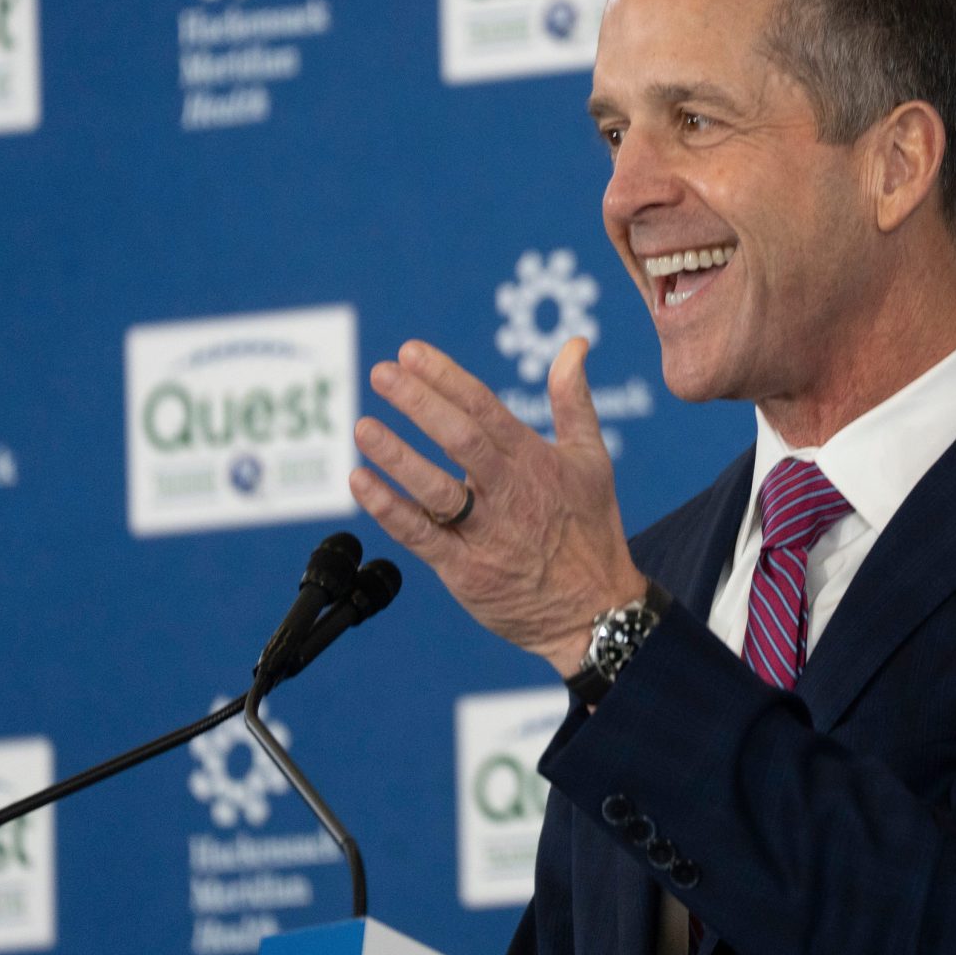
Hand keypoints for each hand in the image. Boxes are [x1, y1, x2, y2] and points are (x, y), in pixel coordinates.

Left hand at [348, 337, 647, 677]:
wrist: (595, 611)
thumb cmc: (590, 529)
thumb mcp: (592, 458)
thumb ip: (573, 399)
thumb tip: (574, 344)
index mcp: (535, 460)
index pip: (485, 407)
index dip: (447, 377)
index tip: (411, 352)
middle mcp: (510, 492)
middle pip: (461, 438)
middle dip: (420, 402)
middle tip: (383, 373)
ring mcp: (487, 532)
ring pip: (437, 488)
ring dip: (398, 456)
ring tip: (363, 426)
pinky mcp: (466, 570)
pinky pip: (421, 536)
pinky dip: (388, 509)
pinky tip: (360, 481)